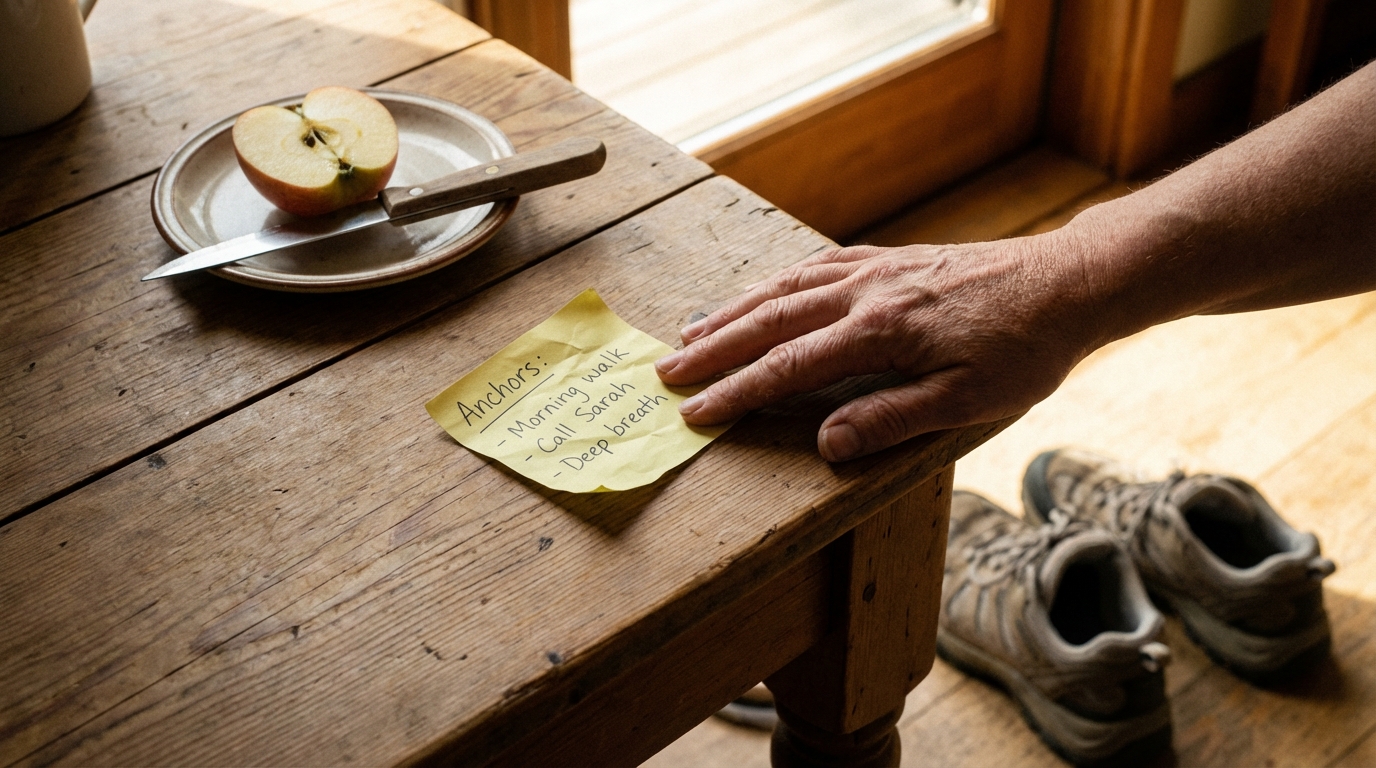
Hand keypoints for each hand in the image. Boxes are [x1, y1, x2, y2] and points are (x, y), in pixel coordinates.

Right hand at [654, 238, 1096, 460]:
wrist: (1067, 281)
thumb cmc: (1023, 349)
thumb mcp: (967, 400)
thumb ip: (891, 420)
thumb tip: (826, 445)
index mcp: (880, 333)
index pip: (788, 367)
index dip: (735, 392)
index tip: (694, 412)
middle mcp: (865, 293)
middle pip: (769, 321)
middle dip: (714, 349)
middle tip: (665, 372)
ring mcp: (874, 269)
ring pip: (784, 287)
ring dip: (733, 311)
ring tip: (692, 332)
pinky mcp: (888, 258)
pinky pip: (814, 265)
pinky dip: (775, 281)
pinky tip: (761, 292)